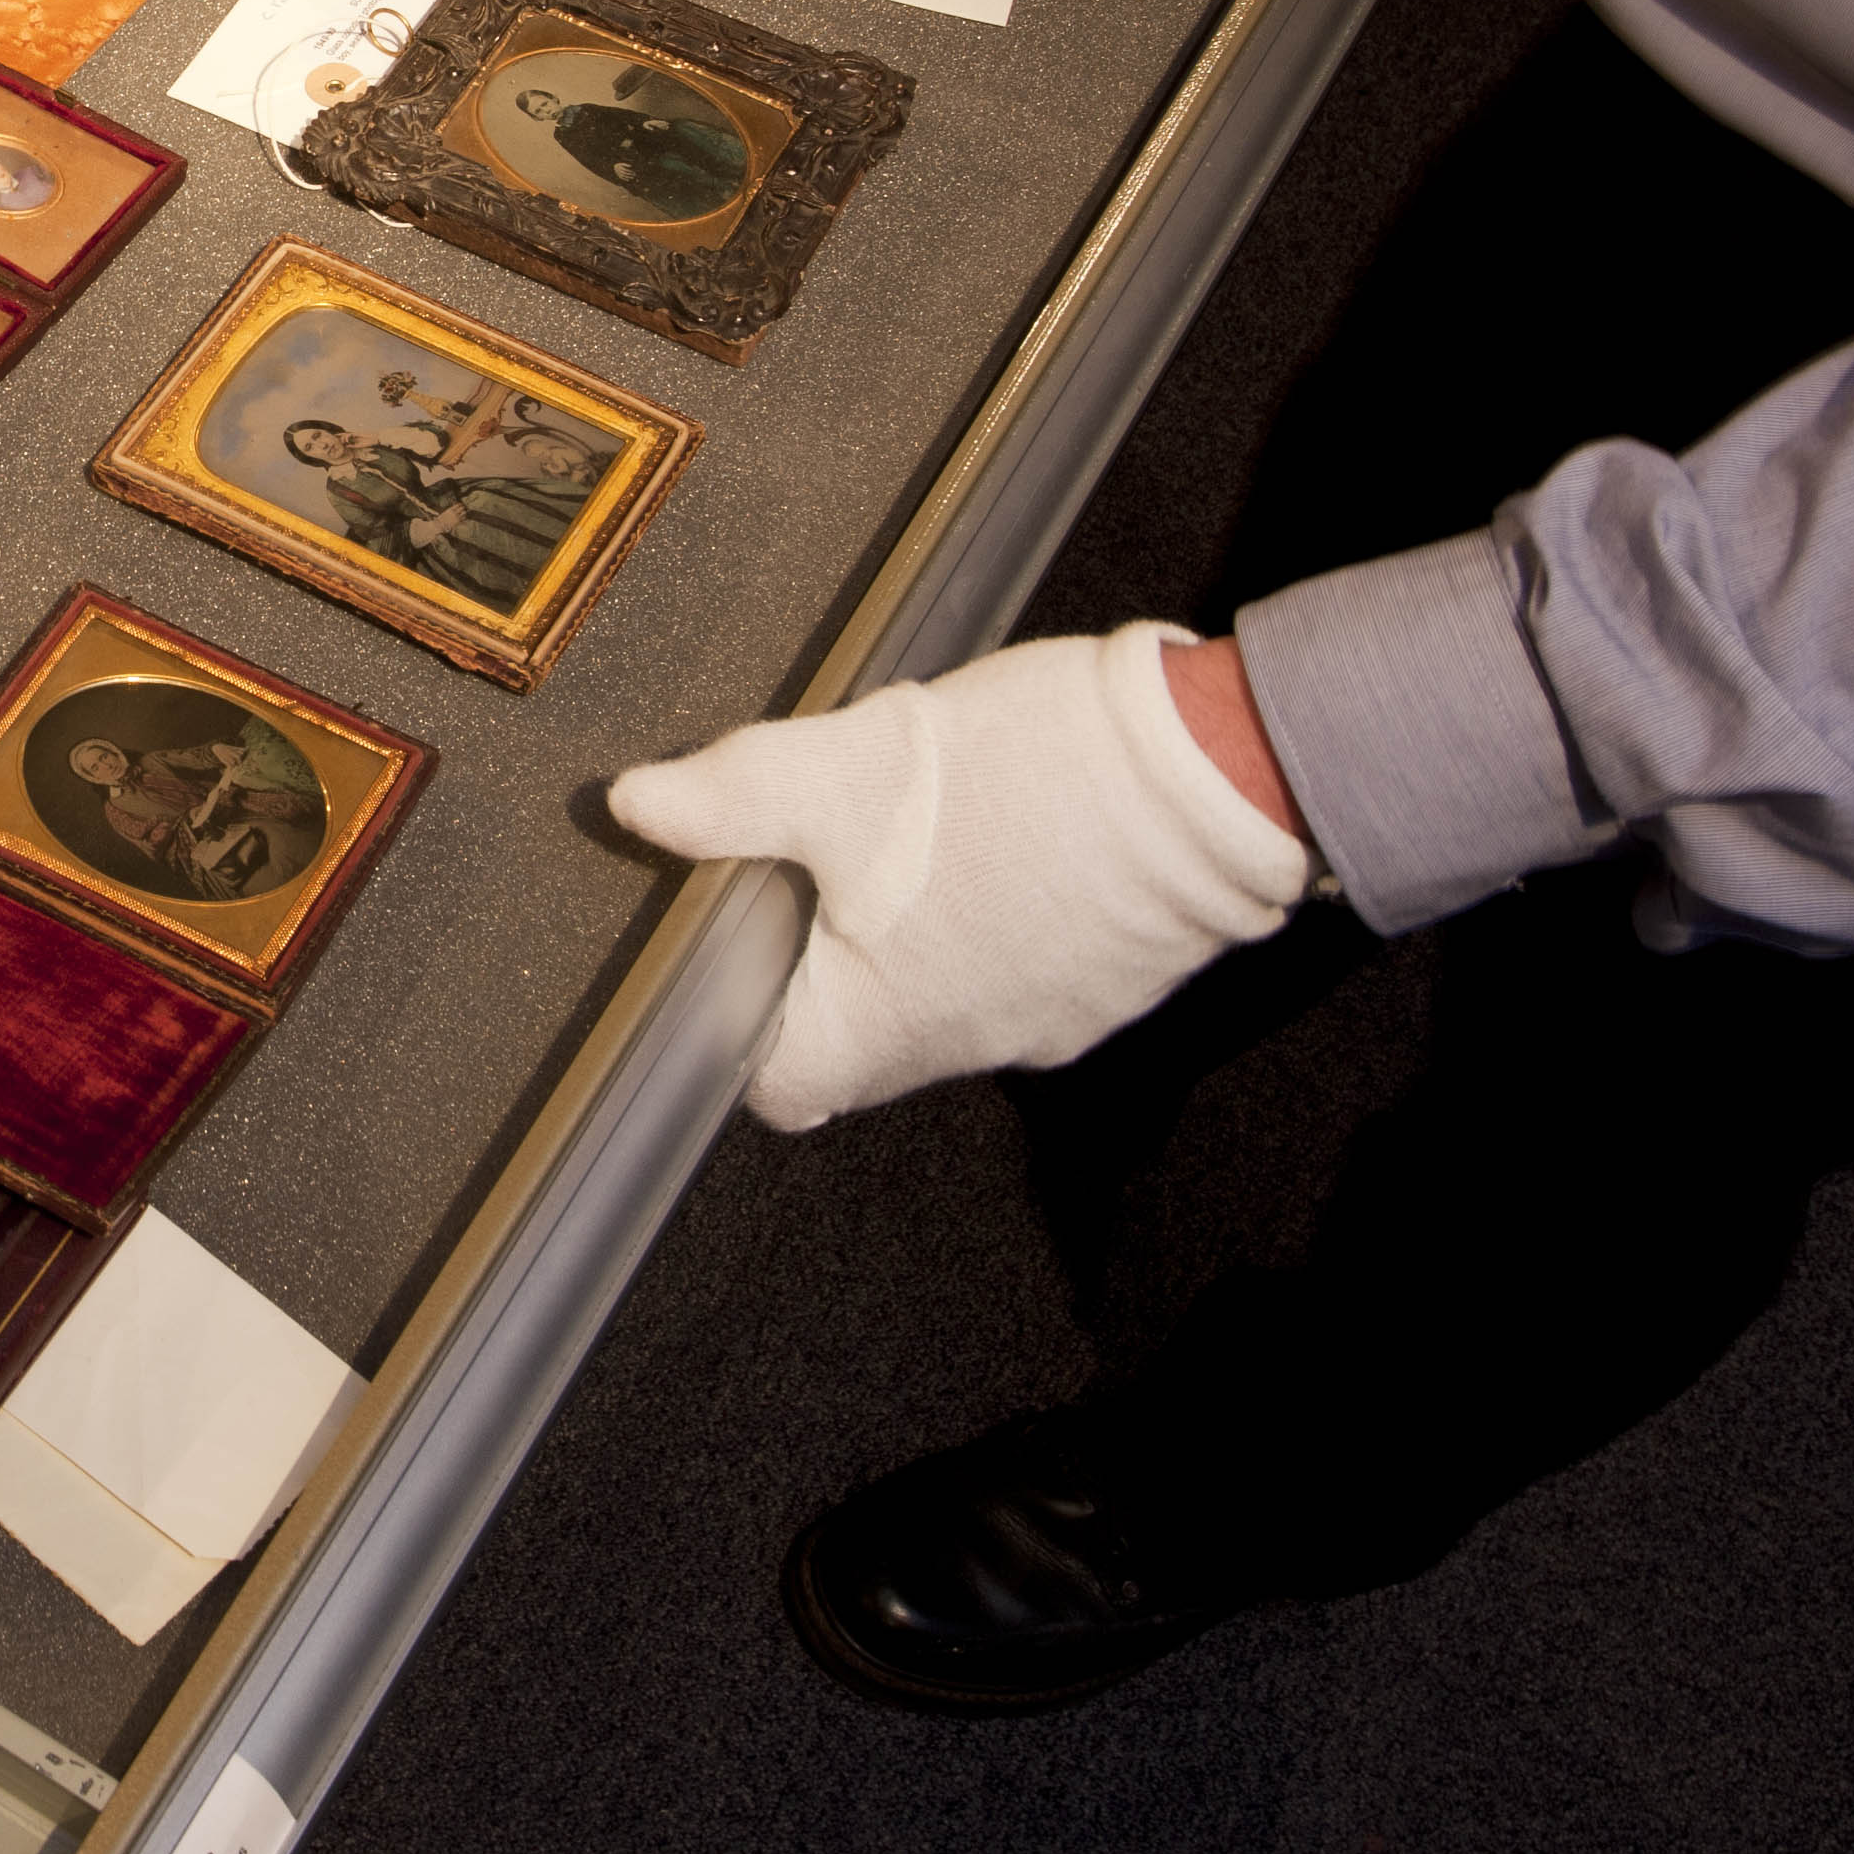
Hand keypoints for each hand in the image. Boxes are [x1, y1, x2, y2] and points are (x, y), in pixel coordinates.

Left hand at [610, 623, 1312, 1131]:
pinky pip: (1021, 971)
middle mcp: (965, 1048)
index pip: (779, 1087)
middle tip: (816, 863)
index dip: (740, 1032)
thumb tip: (638, 806)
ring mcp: (1048, 1023)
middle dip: (827, 963)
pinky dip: (994, 920)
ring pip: (943, 1001)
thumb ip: (734, 793)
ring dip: (915, 935)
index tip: (731, 956)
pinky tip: (1000, 836)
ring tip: (915, 835)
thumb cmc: (1032, 782)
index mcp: (884, 1026)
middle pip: (860, 1041)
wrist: (1215, 774)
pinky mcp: (1108, 984)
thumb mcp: (846, 766)